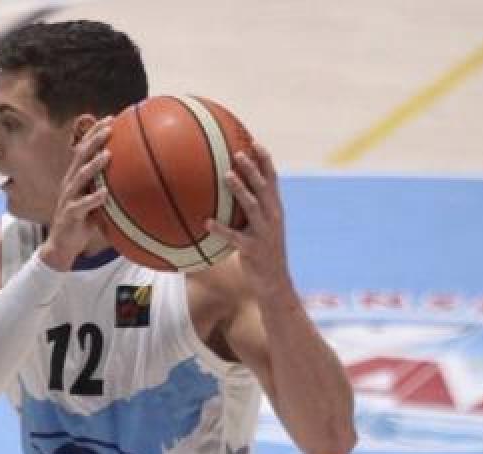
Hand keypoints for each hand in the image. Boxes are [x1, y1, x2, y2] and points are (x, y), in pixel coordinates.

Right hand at [37, 117, 112, 271]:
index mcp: (74, 177)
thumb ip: (105, 186)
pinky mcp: (70, 215)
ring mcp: (69, 198)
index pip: (83, 149)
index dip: (94, 133)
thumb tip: (130, 176)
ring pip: (80, 177)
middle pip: (80, 156)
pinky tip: (105, 193)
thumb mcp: (93, 199)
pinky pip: (82, 205)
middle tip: (109, 127)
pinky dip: (94, 198)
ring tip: (108, 155)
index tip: (110, 118)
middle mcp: (69, 183)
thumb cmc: (81, 221)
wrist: (61, 245)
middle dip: (94, 140)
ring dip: (94, 165)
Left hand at [206, 141, 291, 294]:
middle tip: (238, 153)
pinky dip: (221, 229)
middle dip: (252, 169)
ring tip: (226, 175)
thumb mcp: (263, 228)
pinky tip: (206, 223)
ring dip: (240, 189)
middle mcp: (272, 217)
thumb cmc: (263, 251)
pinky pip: (234, 237)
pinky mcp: (252, 249)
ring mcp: (263, 232)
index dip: (265, 161)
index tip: (255, 143)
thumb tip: (230, 194)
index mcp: (275, 209)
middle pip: (263, 187)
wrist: (274, 281)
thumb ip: (252, 210)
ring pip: (252, 206)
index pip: (272, 180)